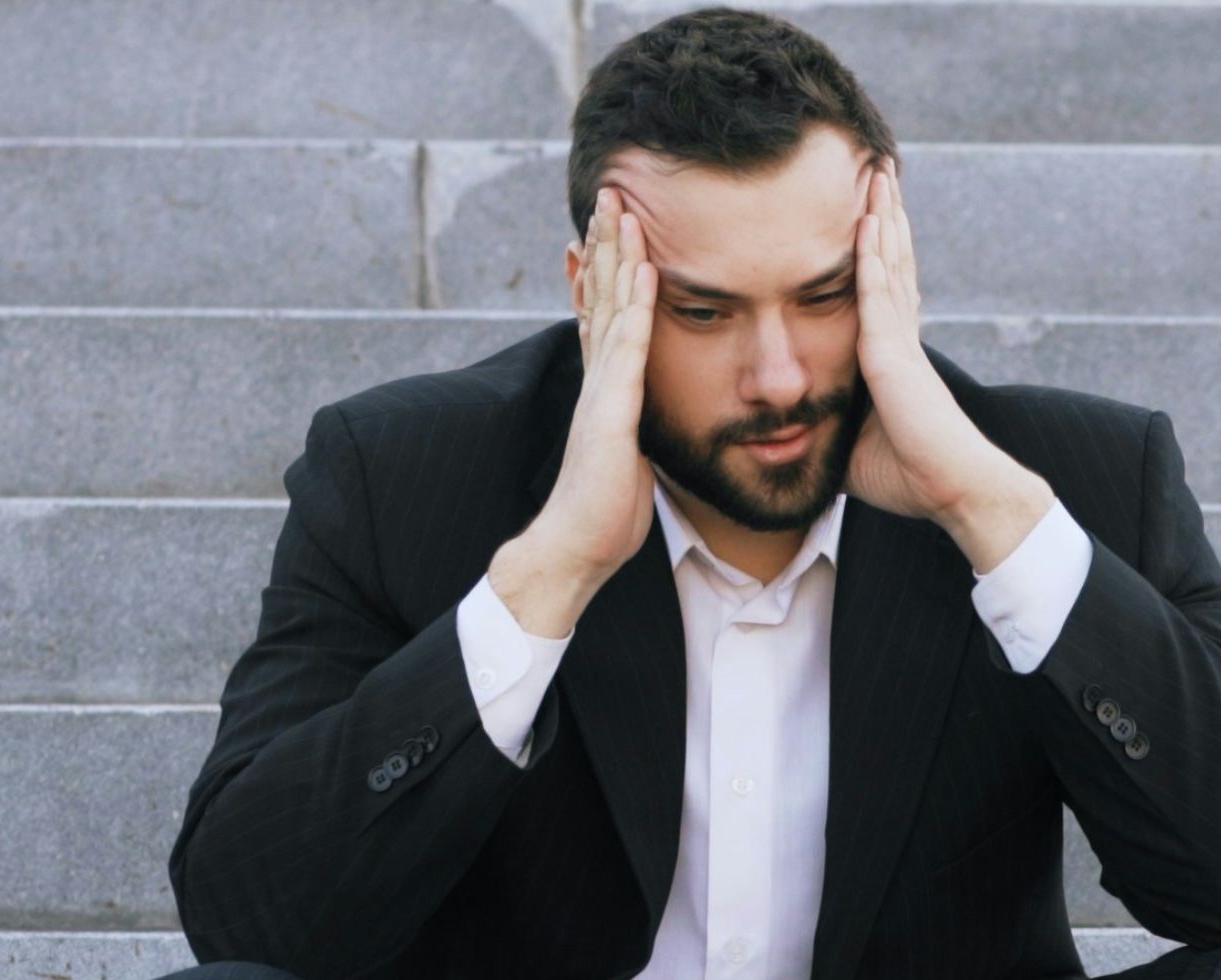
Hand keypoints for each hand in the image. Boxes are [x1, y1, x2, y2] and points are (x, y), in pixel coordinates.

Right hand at [532, 187, 659, 580]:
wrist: (577, 546)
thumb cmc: (605, 511)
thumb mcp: (628, 455)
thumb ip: (634, 426)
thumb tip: (643, 419)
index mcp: (604, 386)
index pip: (603, 312)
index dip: (607, 268)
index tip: (615, 227)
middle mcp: (597, 377)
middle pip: (597, 294)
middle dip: (604, 243)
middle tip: (610, 191)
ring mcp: (600, 389)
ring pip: (607, 306)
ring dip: (615, 254)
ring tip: (620, 206)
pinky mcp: (609, 409)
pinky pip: (625, 346)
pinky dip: (633, 304)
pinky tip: (643, 267)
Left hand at [843, 157, 1049, 557]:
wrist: (954, 489)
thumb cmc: (911, 477)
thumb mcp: (854, 446)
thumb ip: (831, 427)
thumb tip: (797, 437)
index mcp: (892, 355)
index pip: (883, 288)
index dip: (878, 249)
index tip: (870, 212)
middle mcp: (899, 338)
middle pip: (892, 260)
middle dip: (885, 215)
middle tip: (879, 170)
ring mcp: (899, 341)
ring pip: (891, 263)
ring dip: (883, 216)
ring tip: (879, 172)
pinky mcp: (894, 354)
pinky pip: (879, 294)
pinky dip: (874, 254)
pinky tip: (869, 220)